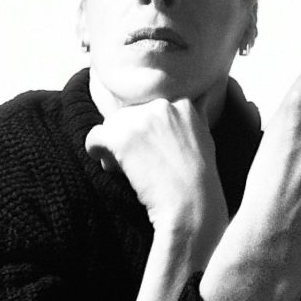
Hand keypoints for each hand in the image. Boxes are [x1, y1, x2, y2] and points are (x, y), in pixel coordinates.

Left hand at [85, 98, 228, 237]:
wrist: (190, 205)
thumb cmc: (198, 179)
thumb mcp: (206, 137)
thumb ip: (198, 115)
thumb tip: (206, 94)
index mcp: (182, 103)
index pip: (149, 109)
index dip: (148, 132)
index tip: (155, 153)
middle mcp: (160, 105)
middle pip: (129, 116)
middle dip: (129, 138)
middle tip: (140, 163)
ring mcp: (140, 120)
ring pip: (111, 126)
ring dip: (114, 146)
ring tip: (128, 169)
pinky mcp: (120, 137)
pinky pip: (94, 137)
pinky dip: (96, 151)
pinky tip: (110, 166)